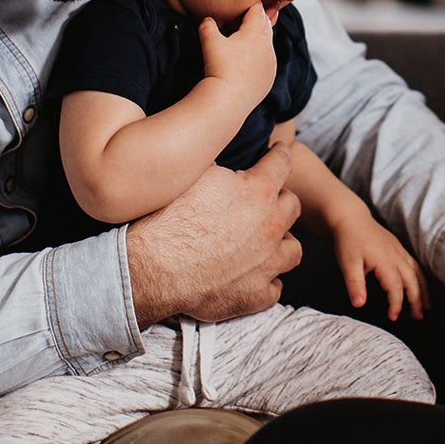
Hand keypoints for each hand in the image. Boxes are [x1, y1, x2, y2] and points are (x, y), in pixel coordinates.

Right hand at [126, 142, 301, 326]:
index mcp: (258, 191)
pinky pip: (275, 288)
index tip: (278, 152)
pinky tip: (251, 276)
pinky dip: (266, 281)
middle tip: (264, 201)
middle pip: (291, 205)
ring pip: (293, 249)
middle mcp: (270, 226)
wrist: (152, 268)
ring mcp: (266, 263)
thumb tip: (220, 149)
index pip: (282, 163)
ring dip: (281, 243)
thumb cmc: (167, 218)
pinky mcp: (256, 295)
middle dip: (279, 200)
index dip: (279, 154)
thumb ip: (219, 163)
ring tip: (265, 241)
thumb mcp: (194, 173)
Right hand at [199, 4, 277, 100]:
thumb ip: (208, 26)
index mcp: (254, 32)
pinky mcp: (270, 77)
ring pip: (268, 43)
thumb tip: (207, 19)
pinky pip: (269, 61)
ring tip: (250, 38)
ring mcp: (271, 62)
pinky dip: (262, 57)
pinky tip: (252, 61)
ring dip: (261, 39)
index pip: (257, 10)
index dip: (251, 5)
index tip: (246, 4)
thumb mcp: (209, 41)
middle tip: (249, 17)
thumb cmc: (219, 67)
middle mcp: (267, 45)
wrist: (229, 99)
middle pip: (265, 25)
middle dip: (258, 20)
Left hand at [331, 208, 428, 321]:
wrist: (350, 219)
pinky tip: (421, 286)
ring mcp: (399, 251)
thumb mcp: (347, 264)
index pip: (395, 287)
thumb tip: (358, 305)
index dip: (396, 304)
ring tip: (426, 306)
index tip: (393, 318)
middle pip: (412, 280)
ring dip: (423, 290)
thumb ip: (354, 285)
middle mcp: (396, 256)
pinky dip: (420, 278)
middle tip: (419, 317)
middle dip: (416, 300)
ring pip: (416, 272)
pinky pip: (415, 264)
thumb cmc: (347, 241)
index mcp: (384, 261)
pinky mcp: (398, 248)